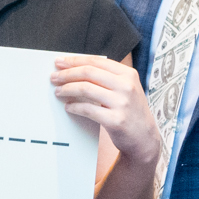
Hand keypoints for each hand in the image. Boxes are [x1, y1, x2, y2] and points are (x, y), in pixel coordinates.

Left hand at [52, 53, 157, 167]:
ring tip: (58, 92)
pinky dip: (74, 107)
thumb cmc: (130, 111)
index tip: (60, 62)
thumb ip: (107, 78)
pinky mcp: (116, 120)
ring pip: (86, 89)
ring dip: (67, 89)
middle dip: (67, 74)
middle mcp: (126, 86)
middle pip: (89, 72)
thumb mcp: (126, 89)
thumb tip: (76, 69)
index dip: (75, 60)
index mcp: (128, 74)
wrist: (144, 138)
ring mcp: (122, 103)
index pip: (96, 61)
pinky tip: (68, 107)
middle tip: (53, 77)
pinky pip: (88, 109)